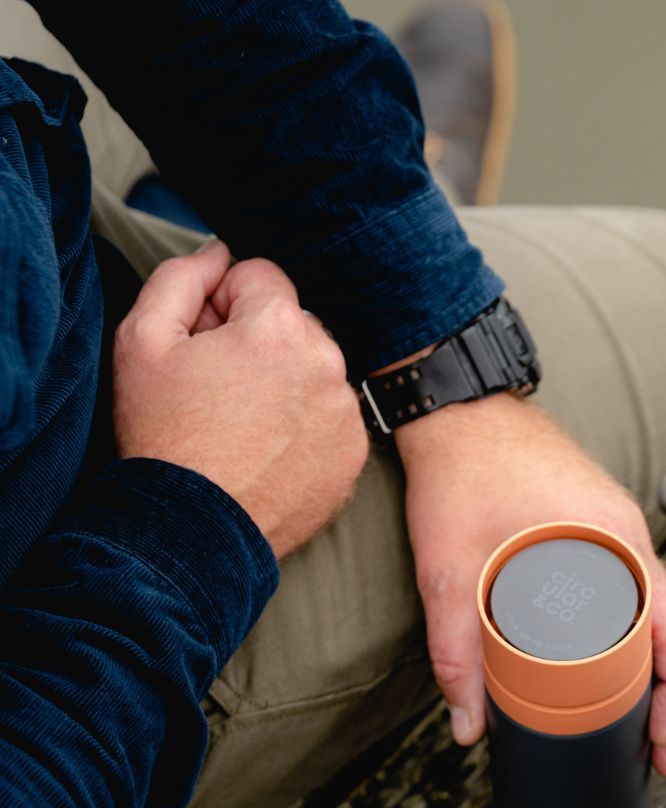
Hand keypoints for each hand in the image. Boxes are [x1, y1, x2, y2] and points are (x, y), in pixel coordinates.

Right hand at [113, 241, 368, 558]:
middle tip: (218, 386)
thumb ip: (181, 277)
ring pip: (314, 369)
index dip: (222, 302)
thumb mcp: (143, 340)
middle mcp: (326, 363)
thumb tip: (219, 253)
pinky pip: (330, 416)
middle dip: (258, 340)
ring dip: (284, 381)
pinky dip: (305, 424)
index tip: (204, 340)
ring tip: (241, 423)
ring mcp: (346, 411)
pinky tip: (267, 449)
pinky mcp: (355, 452)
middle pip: (292, 322)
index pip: (260, 276)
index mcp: (279, 328)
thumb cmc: (162, 434)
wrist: (192, 528)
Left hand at [396, 393, 665, 776]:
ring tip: (638, 715)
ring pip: (657, 606)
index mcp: (612, 542)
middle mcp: (626, 533)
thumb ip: (457, 652)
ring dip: (656, 662)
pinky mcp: (596, 520)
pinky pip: (634, 584)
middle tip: (656, 748)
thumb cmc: (462, 468)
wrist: (456, 404)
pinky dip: (636, 629)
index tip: (662, 740)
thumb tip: (469, 725)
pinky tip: (614, 657)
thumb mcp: (451, 570)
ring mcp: (615, 525)